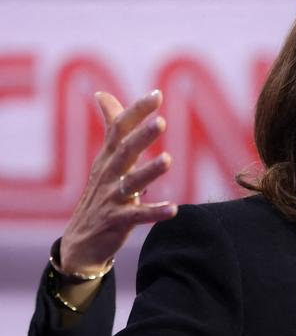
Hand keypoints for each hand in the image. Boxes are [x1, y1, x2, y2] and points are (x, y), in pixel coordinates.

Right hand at [59, 90, 177, 274]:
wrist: (81, 241)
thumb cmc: (100, 194)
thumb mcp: (105, 160)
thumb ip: (112, 128)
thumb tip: (103, 94)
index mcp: (108, 158)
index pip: (120, 129)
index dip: (137, 112)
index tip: (157, 94)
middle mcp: (108, 174)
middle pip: (124, 152)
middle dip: (141, 137)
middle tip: (160, 122)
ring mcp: (112, 198)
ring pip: (131, 182)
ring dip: (148, 171)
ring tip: (167, 161)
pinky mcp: (117, 221)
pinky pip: (138, 216)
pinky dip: (155, 211)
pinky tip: (174, 209)